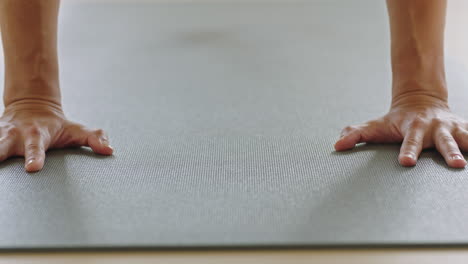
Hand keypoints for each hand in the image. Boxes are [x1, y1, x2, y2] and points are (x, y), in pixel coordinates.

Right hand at [0, 99, 112, 171]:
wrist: (33, 105)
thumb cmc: (57, 124)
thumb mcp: (77, 130)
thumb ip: (94, 139)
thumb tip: (109, 150)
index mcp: (37, 135)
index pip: (36, 148)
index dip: (34, 157)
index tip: (32, 168)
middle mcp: (14, 135)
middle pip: (1, 147)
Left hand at [334, 95, 467, 167]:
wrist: (420, 100)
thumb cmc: (395, 120)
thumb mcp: (376, 126)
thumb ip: (356, 134)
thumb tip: (337, 145)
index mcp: (413, 127)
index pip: (410, 142)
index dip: (408, 151)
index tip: (406, 162)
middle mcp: (435, 127)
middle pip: (443, 141)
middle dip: (449, 151)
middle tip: (455, 164)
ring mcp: (452, 129)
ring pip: (465, 139)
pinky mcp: (464, 130)